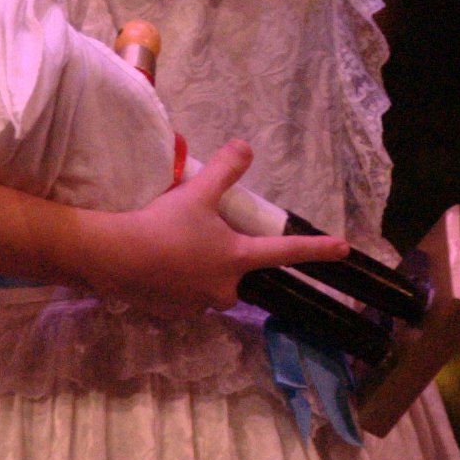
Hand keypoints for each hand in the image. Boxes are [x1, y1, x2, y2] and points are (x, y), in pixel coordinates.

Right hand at [82, 140, 346, 316]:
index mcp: (237, 259)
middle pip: (238, 271)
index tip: (344, 248)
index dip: (317, 249)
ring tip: (173, 248)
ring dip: (200, 269)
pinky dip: (177, 280)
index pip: (286, 251)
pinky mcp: (174, 313)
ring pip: (210, 284)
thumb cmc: (163, 225)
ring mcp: (199, 305)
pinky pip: (185, 294)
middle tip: (199, 235)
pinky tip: (159, 264)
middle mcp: (225, 288)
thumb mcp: (197, 192)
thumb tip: (246, 146)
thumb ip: (225, 169)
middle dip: (227, 256)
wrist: (116, 258)